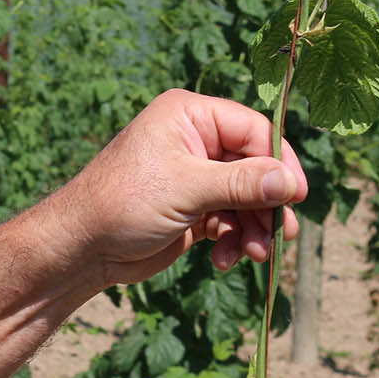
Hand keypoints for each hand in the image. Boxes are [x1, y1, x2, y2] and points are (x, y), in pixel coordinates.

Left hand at [41, 89, 308, 287]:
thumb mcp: (186, 188)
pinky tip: (223, 261)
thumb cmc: (122, 204)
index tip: (297, 196)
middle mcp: (195, 140)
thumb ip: (241, 183)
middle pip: (256, 167)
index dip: (280, 162)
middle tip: (283, 235)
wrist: (81, 248)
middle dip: (268, 204)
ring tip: (255, 255)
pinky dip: (234, 241)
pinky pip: (230, 221)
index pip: (255, 129)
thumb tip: (290, 183)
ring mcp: (194, 176)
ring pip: (246, 198)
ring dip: (254, 228)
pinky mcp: (193, 209)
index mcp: (190, 115)